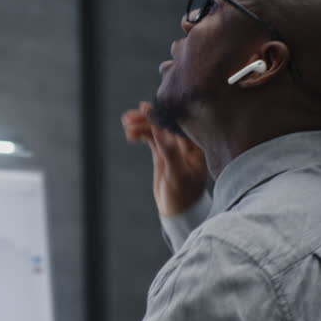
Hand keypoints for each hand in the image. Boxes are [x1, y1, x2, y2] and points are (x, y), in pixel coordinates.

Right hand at [121, 101, 208, 216]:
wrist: (178, 212)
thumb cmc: (183, 196)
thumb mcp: (177, 174)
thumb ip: (169, 151)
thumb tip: (159, 129)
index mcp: (195, 146)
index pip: (177, 124)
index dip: (162, 114)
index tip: (146, 108)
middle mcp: (185, 143)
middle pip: (164, 125)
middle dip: (147, 119)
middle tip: (129, 118)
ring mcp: (173, 147)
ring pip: (155, 131)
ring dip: (141, 126)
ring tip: (126, 125)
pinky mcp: (162, 154)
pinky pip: (151, 139)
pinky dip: (140, 135)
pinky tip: (130, 134)